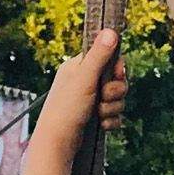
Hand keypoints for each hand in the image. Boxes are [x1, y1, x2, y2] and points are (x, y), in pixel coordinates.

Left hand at [35, 29, 128, 149]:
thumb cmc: (65, 109)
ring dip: (112, 108)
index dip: (116, 68)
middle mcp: (83, 81)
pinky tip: (100, 126)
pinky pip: (114, 116)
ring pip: (117, 99)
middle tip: (102, 98)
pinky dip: (110, 121)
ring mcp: (88, 100)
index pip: (108, 57)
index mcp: (78, 67)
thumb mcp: (84, 79)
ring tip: (97, 115)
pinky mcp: (93, 118)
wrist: (56, 144)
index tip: (115, 75)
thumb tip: (111, 30)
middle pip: (116, 80)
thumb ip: (99, 55)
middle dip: (115, 92)